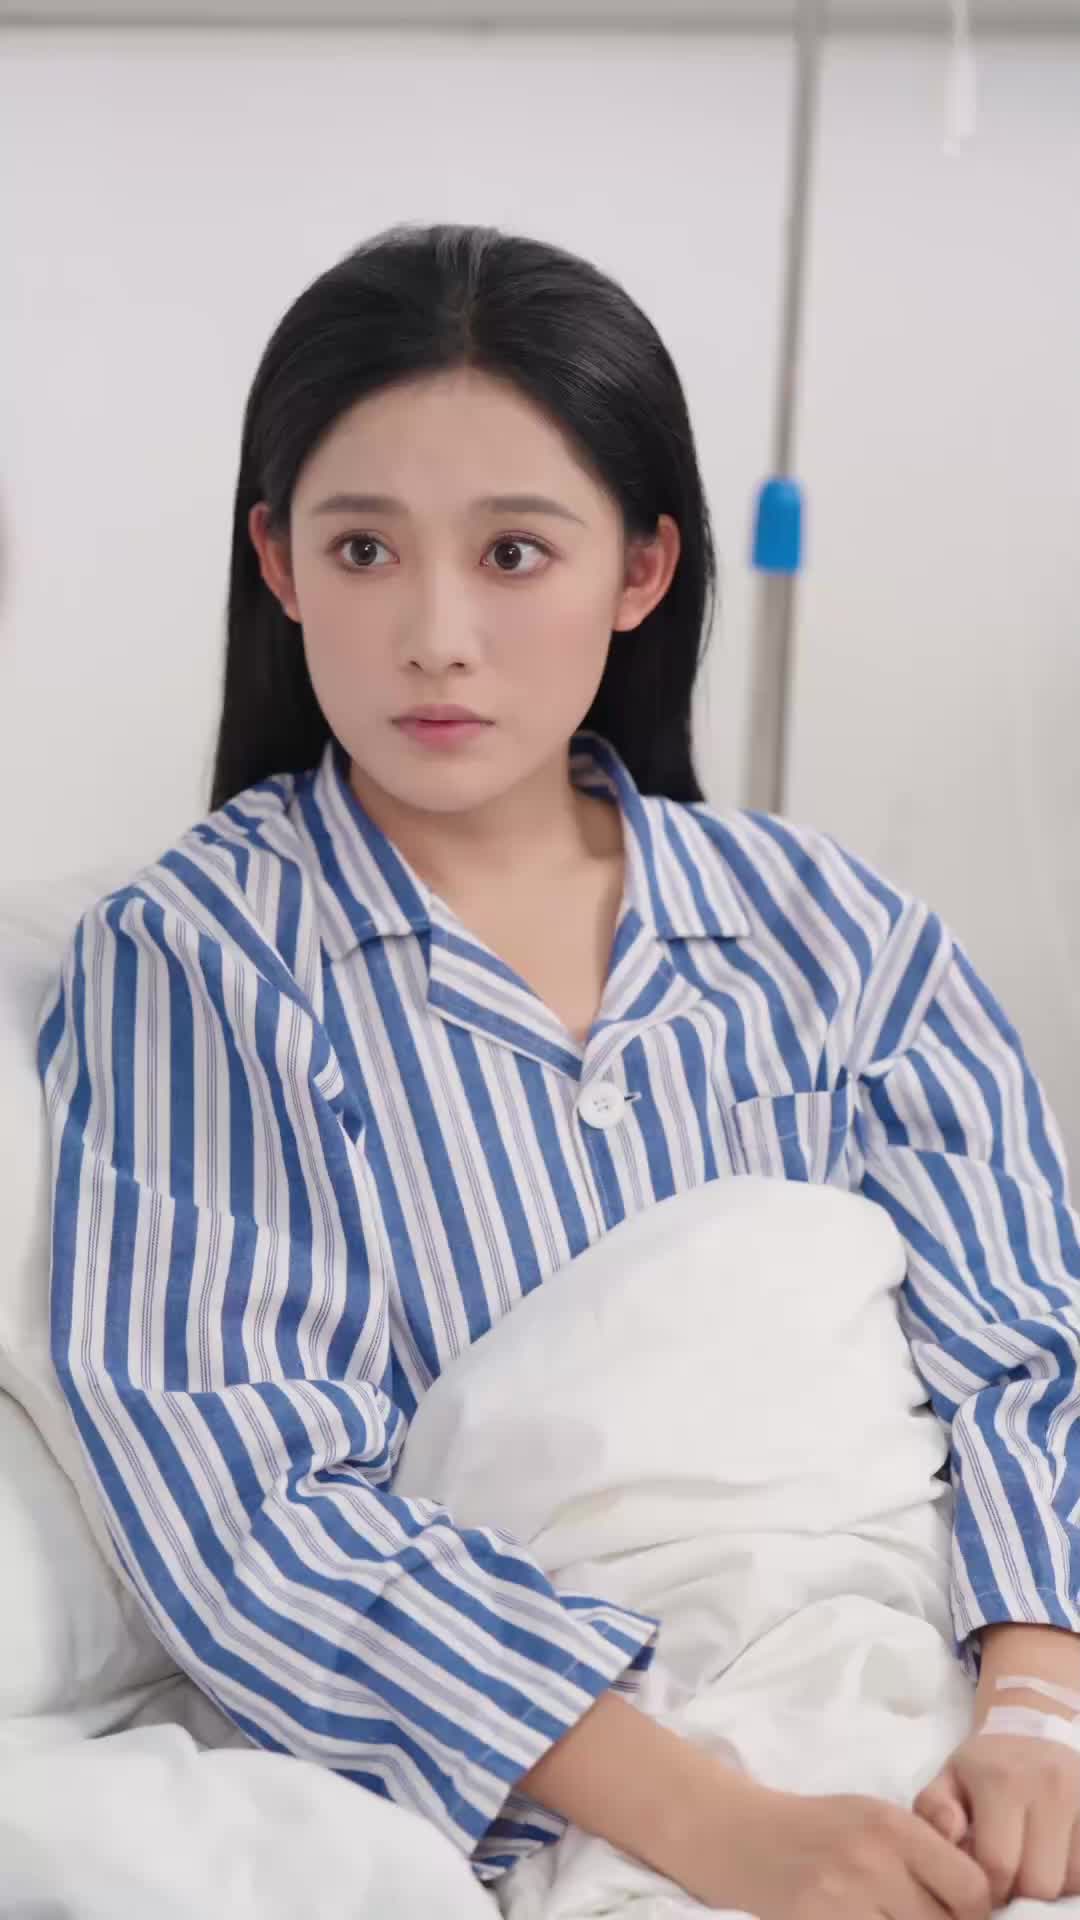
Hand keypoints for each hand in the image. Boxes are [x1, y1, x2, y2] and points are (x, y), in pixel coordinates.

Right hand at [680, 1783, 991, 1919]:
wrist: (741, 1836)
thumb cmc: (820, 1828)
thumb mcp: (875, 1817)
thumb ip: (927, 1850)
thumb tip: (983, 1899)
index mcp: (892, 1827)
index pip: (972, 1889)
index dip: (975, 1911)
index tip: (961, 1911)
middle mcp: (871, 1861)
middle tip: (916, 1912)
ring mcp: (841, 1899)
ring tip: (887, 1916)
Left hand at [915, 1725, 1079, 1905]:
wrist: (1030, 1726)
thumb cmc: (985, 1765)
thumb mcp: (948, 1778)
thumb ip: (933, 1809)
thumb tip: (949, 1833)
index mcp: (1001, 1781)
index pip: (998, 1866)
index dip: (989, 1889)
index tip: (984, 1885)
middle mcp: (1048, 1785)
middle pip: (1039, 1882)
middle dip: (1020, 1891)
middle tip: (1010, 1877)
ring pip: (1071, 1881)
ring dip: (1050, 1885)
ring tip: (1031, 1864)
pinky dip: (1071, 1874)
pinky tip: (1053, 1858)